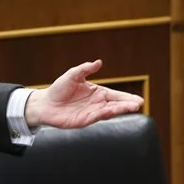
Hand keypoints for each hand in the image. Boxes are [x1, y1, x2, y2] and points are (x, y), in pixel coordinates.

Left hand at [24, 60, 143, 127]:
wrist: (45, 103)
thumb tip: (99, 62)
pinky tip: (110, 111)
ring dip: (119, 110)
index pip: (115, 95)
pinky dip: (102, 114)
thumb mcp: (73, 75)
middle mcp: (96, 104)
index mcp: (97, 93)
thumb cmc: (59, 88)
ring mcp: (91, 113)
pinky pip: (95, 117)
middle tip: (138, 104)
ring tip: (130, 108)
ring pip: (108, 112)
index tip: (139, 100)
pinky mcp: (83, 121)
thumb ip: (85, 68)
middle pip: (115, 105)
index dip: (126, 98)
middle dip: (127, 105)